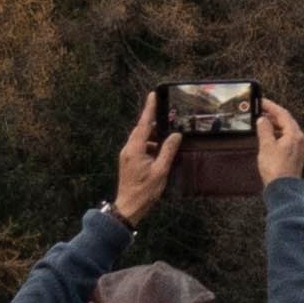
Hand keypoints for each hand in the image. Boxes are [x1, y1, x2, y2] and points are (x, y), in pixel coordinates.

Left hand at [111, 104, 178, 218]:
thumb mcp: (160, 171)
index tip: (153, 95)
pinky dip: (151, 145)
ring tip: (168, 136)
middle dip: (155, 122)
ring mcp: (127, 155)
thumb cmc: (144, 191)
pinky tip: (161, 151)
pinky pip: (140, 147)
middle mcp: (128, 149)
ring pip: (142, 139)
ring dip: (154, 136)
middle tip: (168, 116)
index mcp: (135, 149)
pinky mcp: (129, 161)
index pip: (144, 124)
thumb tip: (176, 135)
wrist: (128, 207)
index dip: (149, 109)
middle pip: (142, 130)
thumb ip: (168, 151)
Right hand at [252, 94, 303, 186]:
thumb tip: (262, 120)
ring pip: (287, 130)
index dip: (271, 106)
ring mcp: (298, 148)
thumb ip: (264, 130)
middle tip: (261, 110)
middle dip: (273, 115)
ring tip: (262, 122)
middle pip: (286, 121)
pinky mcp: (295, 155)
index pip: (283, 114)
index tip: (262, 101)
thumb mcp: (266, 146)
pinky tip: (269, 137)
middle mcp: (299, 139)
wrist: (283, 189)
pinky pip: (287, 139)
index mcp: (294, 134)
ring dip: (275, 125)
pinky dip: (277, 134)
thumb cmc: (276, 169)